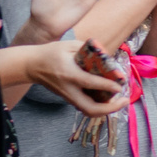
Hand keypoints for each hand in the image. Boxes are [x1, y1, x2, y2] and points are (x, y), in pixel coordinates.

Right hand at [11, 37, 127, 114]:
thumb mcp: (70, 45)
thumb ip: (89, 49)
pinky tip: (108, 99)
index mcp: (69, 74)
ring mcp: (68, 96)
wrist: (31, 65)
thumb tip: (107, 55)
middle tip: (125, 101)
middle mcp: (69, 89)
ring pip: (88, 111)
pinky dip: (98, 106)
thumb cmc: (51, 52)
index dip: (108, 86)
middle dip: (110, 109)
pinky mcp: (67, 98)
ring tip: (119, 101)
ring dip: (105, 110)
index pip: (91, 83)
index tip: (121, 86)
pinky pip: (84, 107)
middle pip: (90, 109)